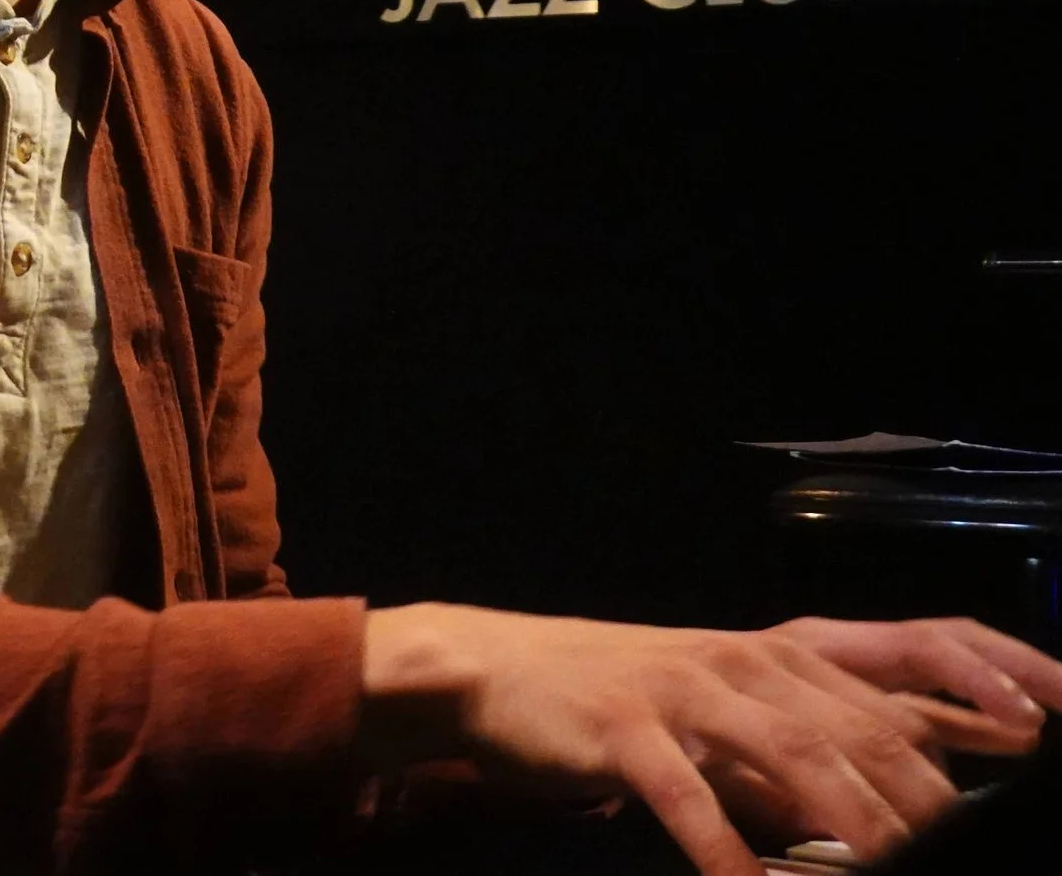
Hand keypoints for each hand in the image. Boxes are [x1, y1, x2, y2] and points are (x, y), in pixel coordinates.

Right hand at [361, 603, 1013, 875]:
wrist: (497, 673)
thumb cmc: (630, 702)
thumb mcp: (734, 706)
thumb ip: (822, 737)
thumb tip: (924, 784)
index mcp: (784, 649)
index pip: (911, 650)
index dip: (986, 679)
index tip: (1046, 724)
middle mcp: (746, 658)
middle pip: (863, 723)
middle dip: (926, 794)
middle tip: (957, 850)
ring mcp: (684, 689)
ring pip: (792, 749)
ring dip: (852, 818)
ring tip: (887, 867)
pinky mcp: (623, 728)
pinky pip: (687, 794)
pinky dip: (725, 849)